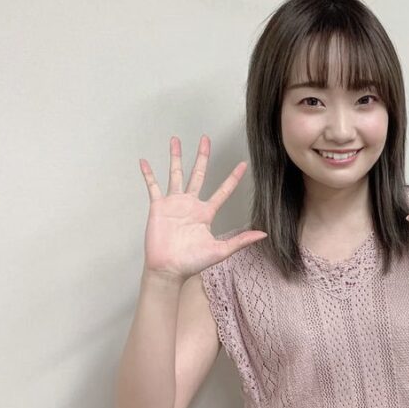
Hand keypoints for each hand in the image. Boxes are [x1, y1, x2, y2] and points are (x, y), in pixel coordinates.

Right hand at [139, 135, 267, 280]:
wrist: (169, 268)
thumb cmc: (193, 262)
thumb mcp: (221, 250)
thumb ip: (241, 240)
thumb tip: (264, 234)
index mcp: (206, 213)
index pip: (223, 190)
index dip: (233, 178)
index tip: (243, 164)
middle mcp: (191, 204)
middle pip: (198, 174)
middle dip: (202, 157)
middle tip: (205, 139)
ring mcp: (174, 203)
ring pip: (175, 174)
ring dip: (175, 157)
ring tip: (175, 140)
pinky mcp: (159, 206)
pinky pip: (153, 186)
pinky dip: (148, 174)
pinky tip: (144, 161)